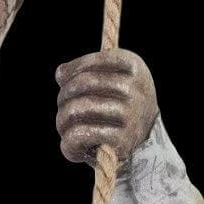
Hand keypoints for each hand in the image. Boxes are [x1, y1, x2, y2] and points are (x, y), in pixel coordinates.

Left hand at [55, 50, 158, 166]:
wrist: (142, 135)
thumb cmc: (117, 102)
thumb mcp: (109, 78)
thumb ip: (85, 71)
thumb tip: (61, 73)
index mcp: (134, 66)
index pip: (96, 60)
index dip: (74, 68)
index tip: (63, 78)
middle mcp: (134, 90)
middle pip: (84, 83)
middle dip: (64, 95)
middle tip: (62, 105)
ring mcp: (130, 116)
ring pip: (77, 110)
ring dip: (62, 120)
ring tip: (64, 125)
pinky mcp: (122, 140)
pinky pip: (80, 135)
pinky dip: (68, 142)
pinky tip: (70, 143)